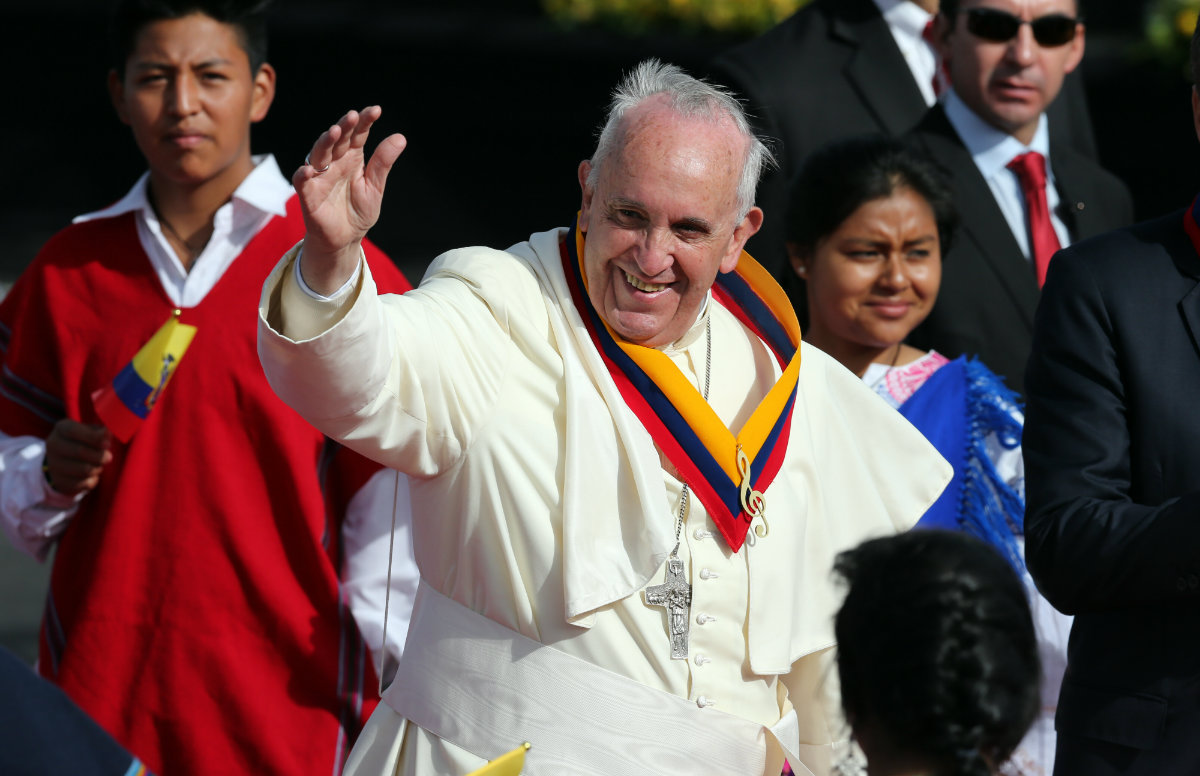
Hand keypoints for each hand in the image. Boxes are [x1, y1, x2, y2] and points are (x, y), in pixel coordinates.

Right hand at [44, 420, 111, 495]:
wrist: (63, 463)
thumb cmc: (83, 442)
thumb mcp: (90, 431)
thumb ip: (100, 432)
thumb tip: (106, 433)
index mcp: (61, 428)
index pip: (73, 431)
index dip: (93, 437)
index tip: (107, 444)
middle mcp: (53, 445)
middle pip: (80, 451)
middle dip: (100, 456)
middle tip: (108, 457)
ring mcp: (54, 464)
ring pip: (84, 469)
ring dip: (98, 468)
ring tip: (99, 464)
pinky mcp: (59, 481)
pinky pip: (84, 483)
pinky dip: (93, 479)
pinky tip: (91, 474)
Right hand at [294, 105, 406, 293]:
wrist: (345, 239)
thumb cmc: (358, 211)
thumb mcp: (375, 187)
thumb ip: (383, 163)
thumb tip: (400, 138)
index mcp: (352, 158)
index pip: (358, 135)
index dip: (365, 122)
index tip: (376, 110)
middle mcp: (334, 163)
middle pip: (337, 140)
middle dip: (344, 127)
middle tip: (353, 116)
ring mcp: (320, 177)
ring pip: (318, 154)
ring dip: (324, 143)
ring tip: (334, 132)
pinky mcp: (308, 195)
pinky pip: (302, 182)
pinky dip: (303, 175)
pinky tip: (309, 169)